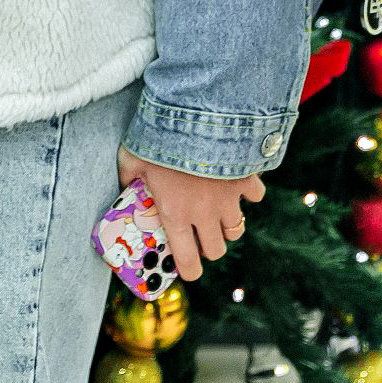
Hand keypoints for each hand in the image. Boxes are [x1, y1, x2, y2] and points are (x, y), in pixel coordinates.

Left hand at [120, 148, 264, 281]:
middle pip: (217, 250)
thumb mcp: (131, 158)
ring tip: (217, 210)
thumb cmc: (158, 138)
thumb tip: (125, 185)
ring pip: (237, 228)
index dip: (189, 270)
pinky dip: (249, 192)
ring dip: (227, 224)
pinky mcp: (247, 179)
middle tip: (200, 234)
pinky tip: (238, 181)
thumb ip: (128, 177)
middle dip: (209, 246)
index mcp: (176, 214)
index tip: (188, 268)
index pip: (187, 260)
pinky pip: (256, 196)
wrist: (197, 113)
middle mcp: (205, 214)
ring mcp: (229, 199)